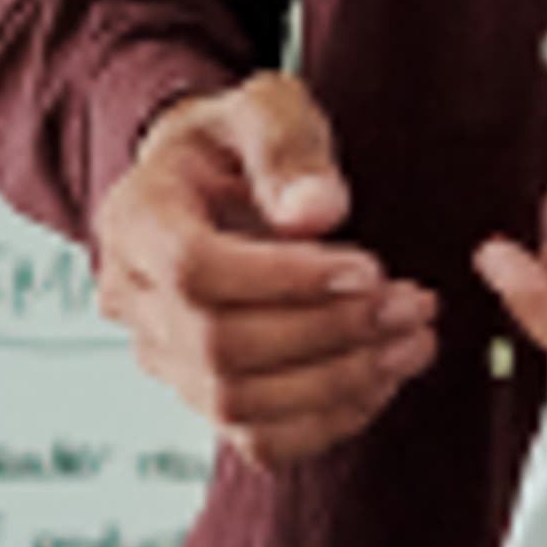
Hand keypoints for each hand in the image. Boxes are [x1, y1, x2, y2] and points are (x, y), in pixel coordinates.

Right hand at [91, 72, 436, 463]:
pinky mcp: (200, 395)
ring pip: (237, 404)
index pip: (194, 269)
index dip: (285, 280)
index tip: (368, 267)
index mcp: (136, 218)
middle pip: (219, 346)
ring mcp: (160, 356)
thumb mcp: (265, 107)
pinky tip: (384, 378)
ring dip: (338, 381)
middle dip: (329, 332)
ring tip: (414, 340)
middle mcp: (133, 297)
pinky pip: (258, 438)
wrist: (212, 181)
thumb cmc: (240, 140)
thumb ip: (288, 148)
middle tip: (412, 304)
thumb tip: (317, 212)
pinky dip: (329, 420)